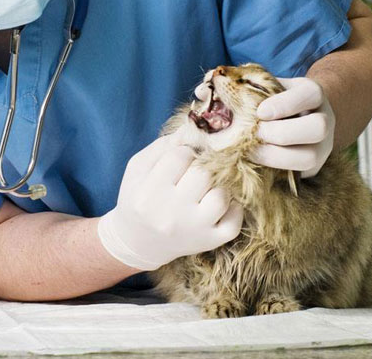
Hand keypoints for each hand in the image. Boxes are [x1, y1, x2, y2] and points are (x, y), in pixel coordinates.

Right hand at [97, 130, 243, 270]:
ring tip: (204, 189)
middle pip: (202, 174)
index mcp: (149, 193)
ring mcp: (193, 231)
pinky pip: (235, 220)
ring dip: (216, 186)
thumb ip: (164, 145)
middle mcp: (171, 215)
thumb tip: (193, 127)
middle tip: (193, 173)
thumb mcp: (139, 168)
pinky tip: (216, 204)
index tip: (180, 160)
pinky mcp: (210, 242)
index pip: (179, 156)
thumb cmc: (137, 198)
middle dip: (200, 167)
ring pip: (221, 196)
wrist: (138, 243)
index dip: (183, 153)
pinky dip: (232, 208)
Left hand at [251, 77, 334, 178]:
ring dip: (275, 156)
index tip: (260, 112)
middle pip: (318, 128)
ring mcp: (322, 147)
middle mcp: (325, 120)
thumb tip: (223, 88)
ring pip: (310, 157)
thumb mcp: (271, 86)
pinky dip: (274, 170)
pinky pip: (299, 175)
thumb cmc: (277, 99)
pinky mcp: (314, 168)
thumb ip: (254, 87)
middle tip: (256, 133)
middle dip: (282, 133)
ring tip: (251, 151)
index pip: (309, 95)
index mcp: (314, 95)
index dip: (284, 104)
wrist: (300, 116)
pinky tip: (256, 163)